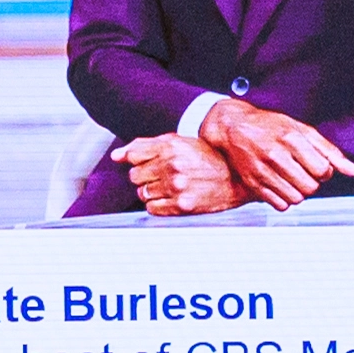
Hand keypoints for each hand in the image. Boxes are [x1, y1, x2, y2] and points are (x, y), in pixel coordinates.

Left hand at [118, 134, 244, 217]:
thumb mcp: (178, 143)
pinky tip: (171, 198)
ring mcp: (176, 187)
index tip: (145, 164)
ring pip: (143, 194)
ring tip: (169, 187)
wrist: (237, 178)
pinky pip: (153, 209)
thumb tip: (116, 155)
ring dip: (152, 192)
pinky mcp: (182, 206)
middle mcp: (172, 166)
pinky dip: (158, 205)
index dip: (137, 161)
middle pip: (135, 176)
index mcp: (170, 146)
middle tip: (161, 176)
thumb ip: (145, 146)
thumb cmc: (208, 159)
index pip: (133, 155)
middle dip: (145, 177)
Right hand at [198, 99, 353, 209]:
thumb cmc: (271, 126)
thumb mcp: (302, 130)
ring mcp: (262, 171)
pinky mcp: (253, 183)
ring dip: (300, 192)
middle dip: (313, 182)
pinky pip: (280, 205)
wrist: (234, 128)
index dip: (325, 171)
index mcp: (291, 139)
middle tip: (305, 172)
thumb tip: (353, 171)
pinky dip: (285, 199)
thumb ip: (329, 151)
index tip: (318, 166)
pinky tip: (282, 185)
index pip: (322, 170)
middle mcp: (276, 155)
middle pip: (310, 187)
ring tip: (293, 178)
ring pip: (296, 198)